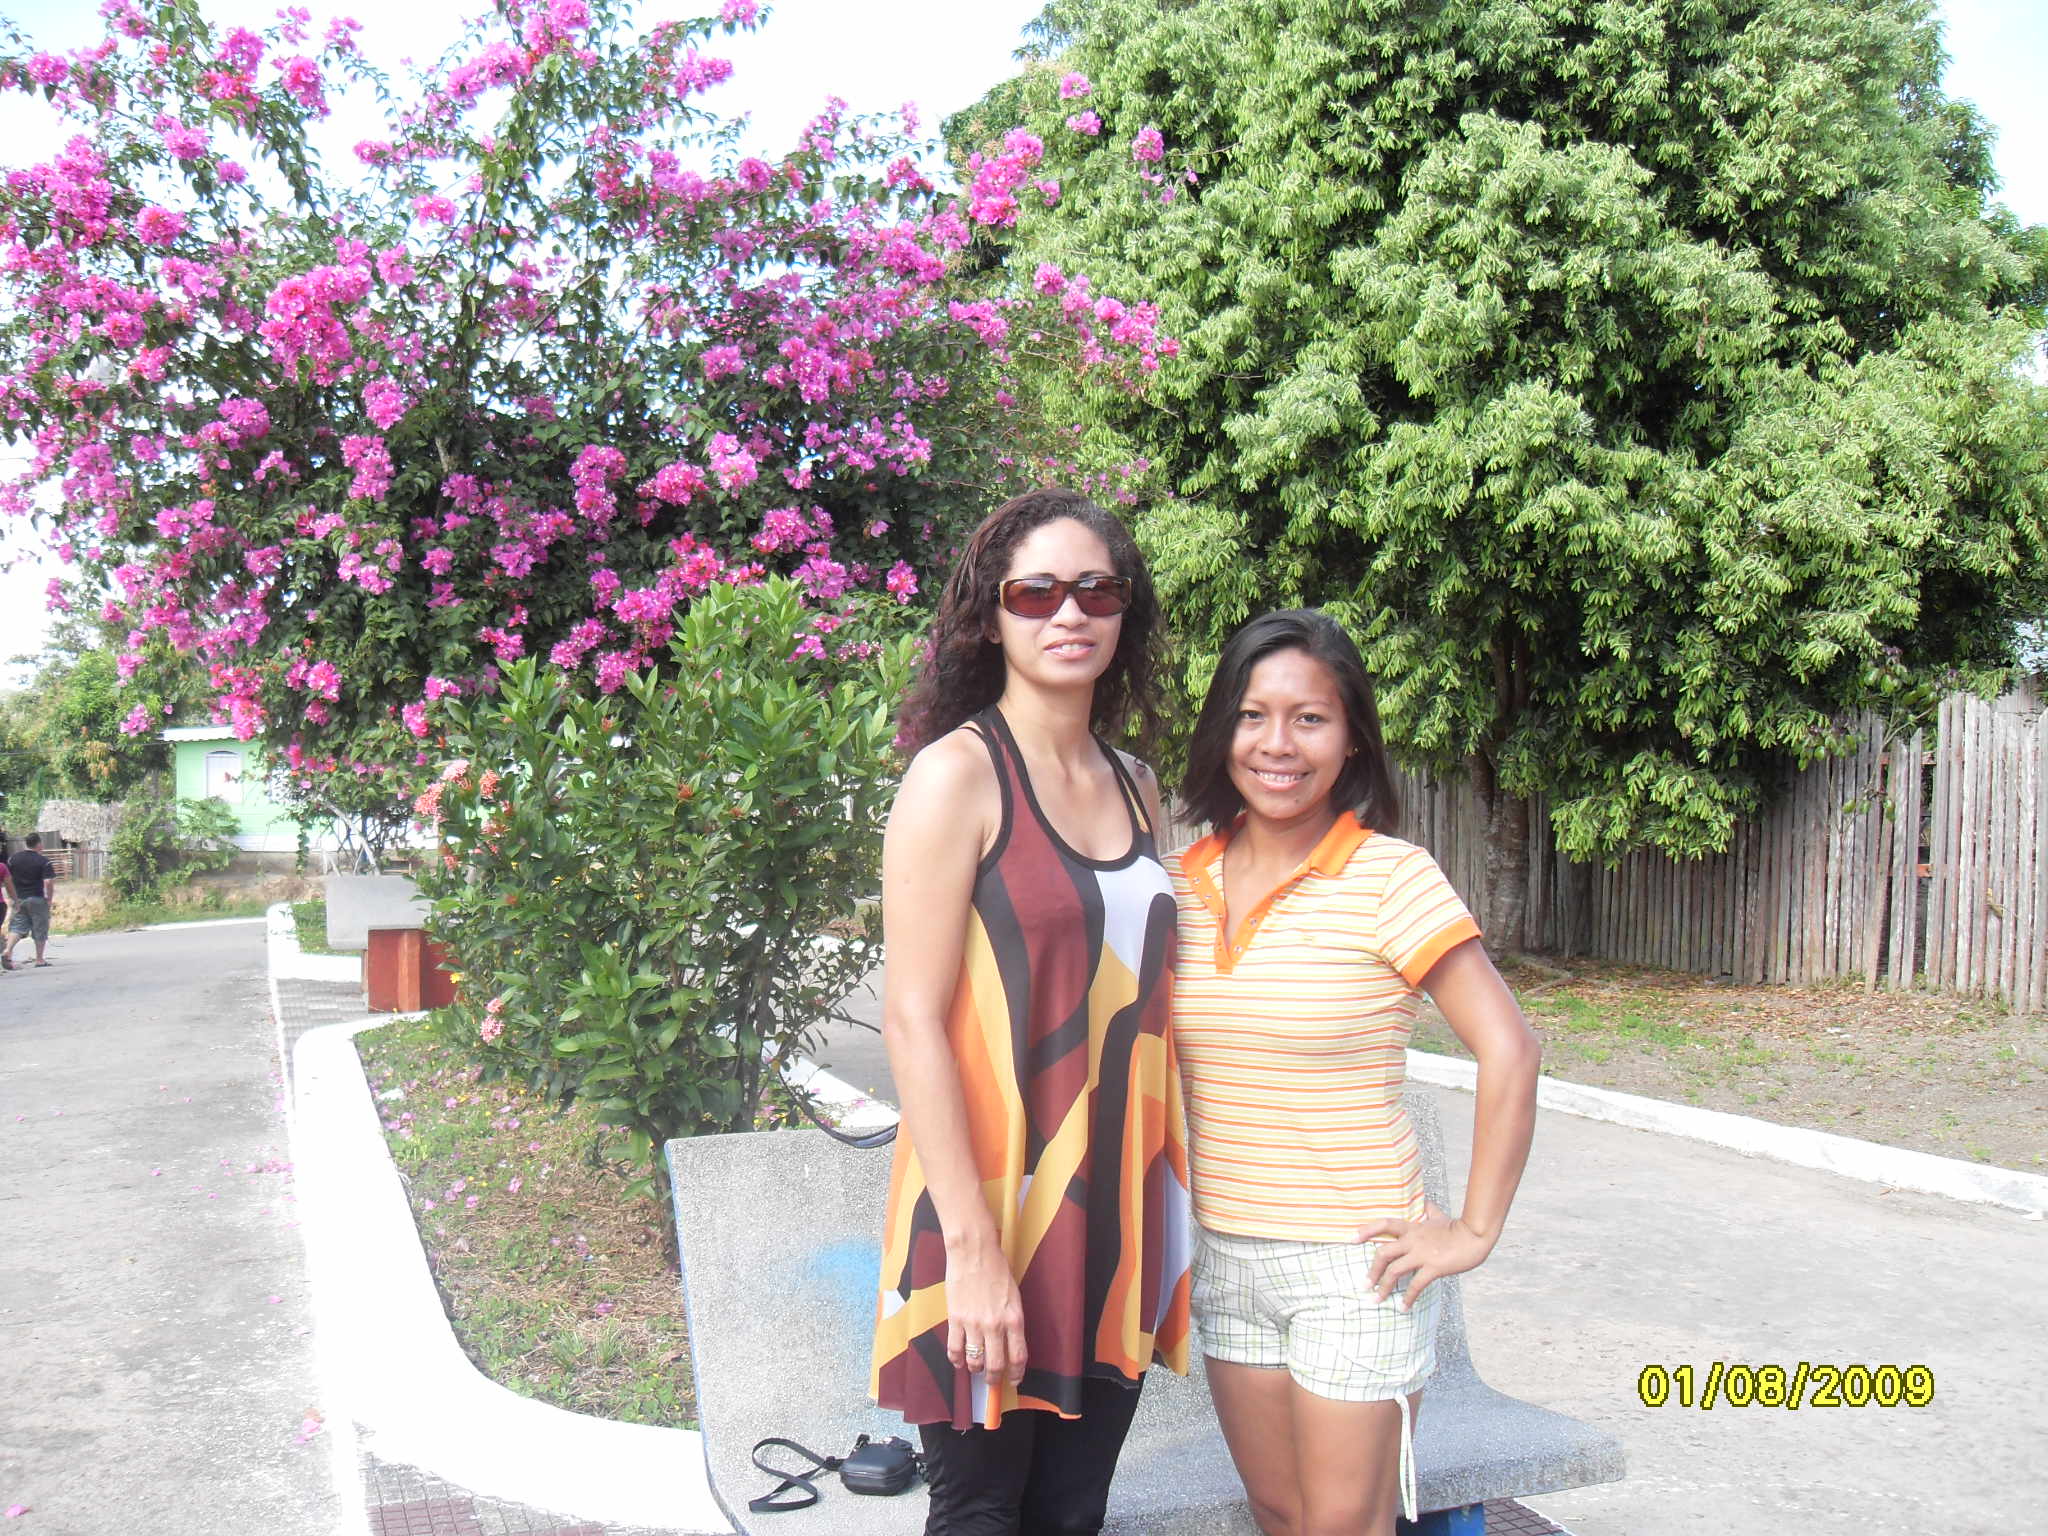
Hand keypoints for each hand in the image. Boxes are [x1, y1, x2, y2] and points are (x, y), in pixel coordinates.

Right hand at [944, 1242, 1027, 1383]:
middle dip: (993, 1378)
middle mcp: (995, 1325)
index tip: (1014, 1379)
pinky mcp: (956, 1318)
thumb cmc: (996, 1268)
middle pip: (995, 1365)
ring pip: (974, 1360)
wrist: (973, 1251)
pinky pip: (954, 1348)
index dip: (1016, 1373)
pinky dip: (956, 1359)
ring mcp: (974, 1323)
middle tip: (991, 1380)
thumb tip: (1008, 1342)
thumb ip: (1011, 1320)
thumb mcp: (1013, 1296)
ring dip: (975, 1369)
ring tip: (974, 1368)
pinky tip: (958, 1360)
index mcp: (1014, 1319)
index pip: (1018, 1356)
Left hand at [1358, 1200, 1494, 1310]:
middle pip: (1383, 1253)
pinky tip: (1403, 1308)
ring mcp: (1422, 1254)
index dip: (1366, 1230)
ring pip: (1395, 1271)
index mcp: (1412, 1228)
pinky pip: (1416, 1285)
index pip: (1384, 1224)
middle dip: (1371, 1271)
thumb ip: (1428, 1210)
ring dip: (1383, 1287)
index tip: (1351, 1239)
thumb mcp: (1439, 1215)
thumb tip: (1425, 1202)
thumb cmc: (1458, 1227)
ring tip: (1376, 1300)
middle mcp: (1413, 1240)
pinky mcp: (1434, 1267)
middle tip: (1364, 1285)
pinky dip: (1408, 1298)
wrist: (1475, 1236)